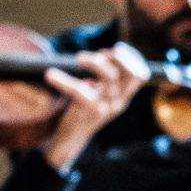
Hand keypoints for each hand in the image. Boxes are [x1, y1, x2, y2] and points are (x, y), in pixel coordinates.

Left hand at [40, 43, 148, 171]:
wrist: (70, 141)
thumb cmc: (81, 112)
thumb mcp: (97, 95)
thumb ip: (103, 80)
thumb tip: (102, 57)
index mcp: (122, 97)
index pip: (140, 76)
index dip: (130, 58)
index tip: (115, 50)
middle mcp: (118, 102)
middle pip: (131, 74)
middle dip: (117, 57)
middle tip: (100, 53)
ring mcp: (106, 107)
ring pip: (109, 77)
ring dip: (94, 62)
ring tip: (78, 59)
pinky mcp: (89, 113)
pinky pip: (80, 91)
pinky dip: (64, 81)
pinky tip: (50, 75)